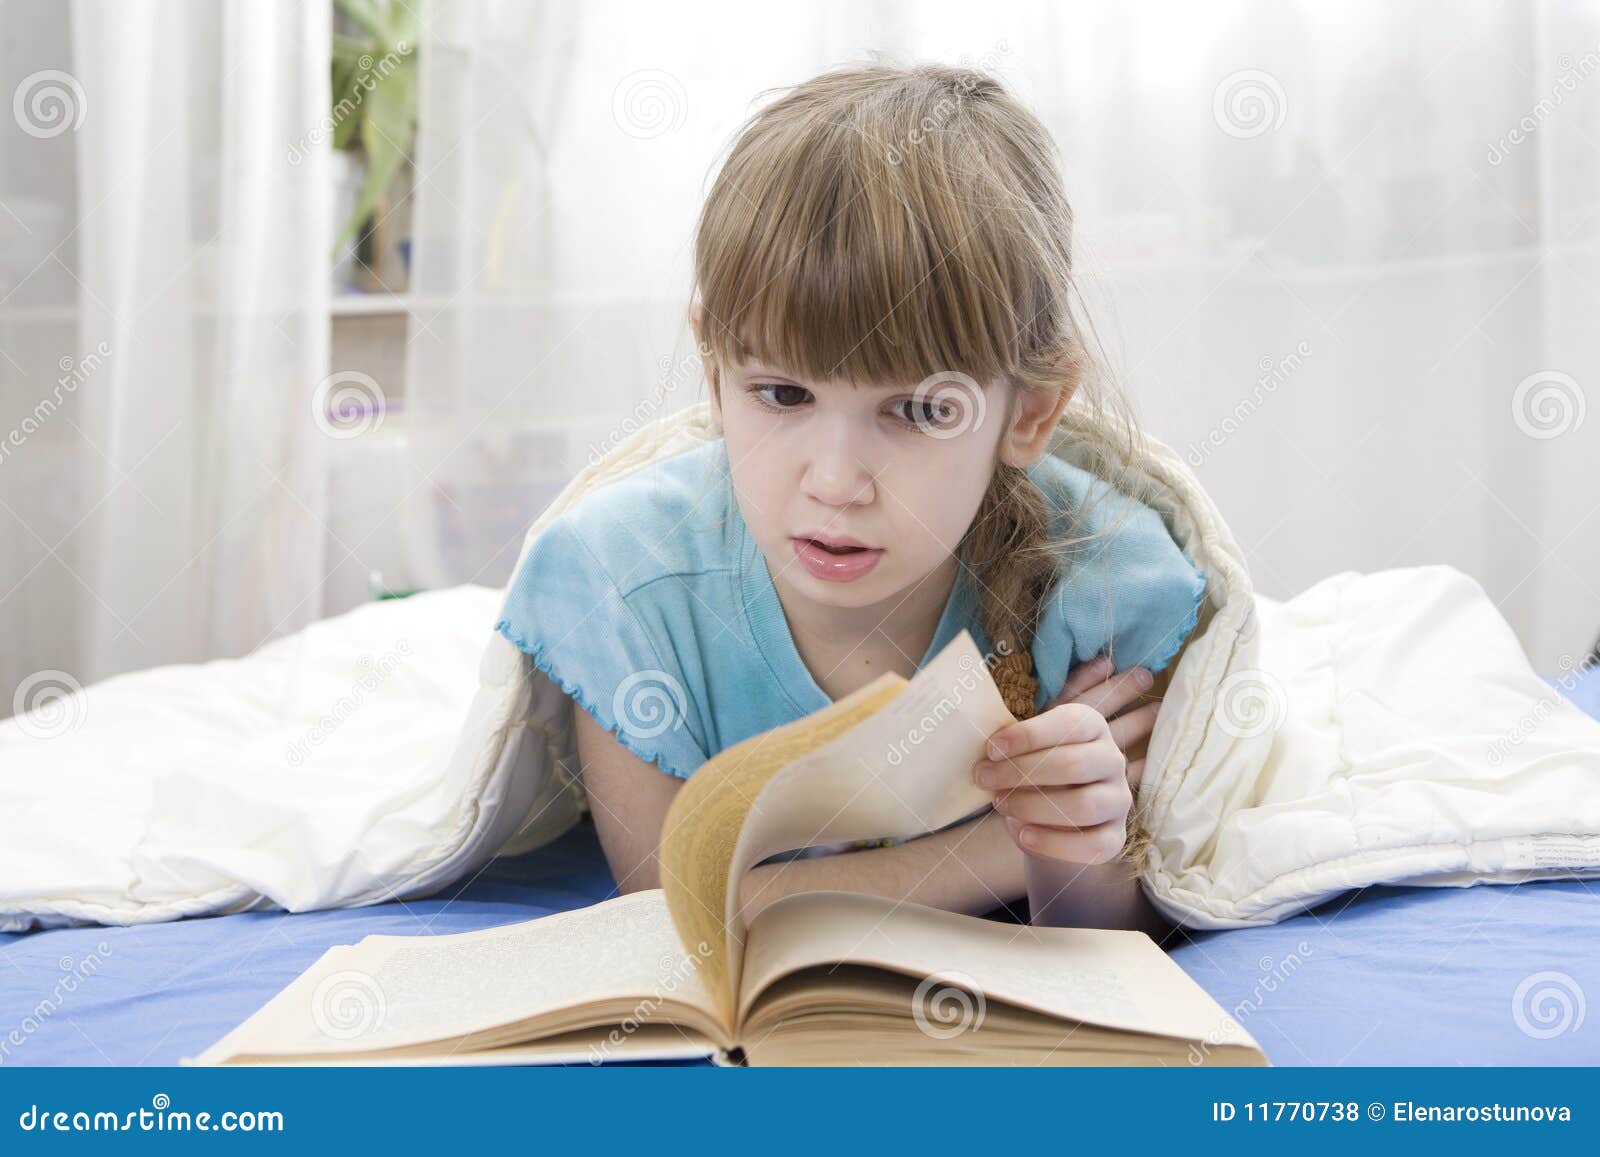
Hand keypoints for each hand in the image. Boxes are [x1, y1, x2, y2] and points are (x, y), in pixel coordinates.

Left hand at [972, 656, 1159, 863]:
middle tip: (984, 777)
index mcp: (1092, 726)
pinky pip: (1092, 846)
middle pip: (1074, 764)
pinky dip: (1053, 843)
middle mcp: (1112, 760)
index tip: (990, 748)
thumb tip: (986, 746)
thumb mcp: (1025, 749)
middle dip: (1021, 771)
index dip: (1028, 735)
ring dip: (1033, 806)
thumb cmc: (1032, 773)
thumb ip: (1013, 741)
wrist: (1050, 821)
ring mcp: (1118, 801)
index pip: (1069, 723)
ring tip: (1000, 803)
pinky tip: (1023, 835)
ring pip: (1083, 805)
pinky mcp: (1115, 838)